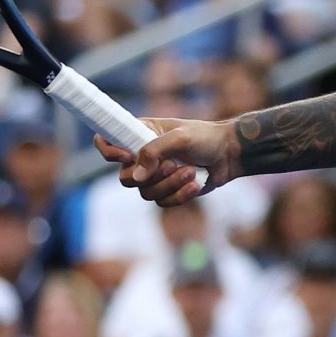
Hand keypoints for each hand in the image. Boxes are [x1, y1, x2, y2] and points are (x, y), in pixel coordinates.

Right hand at [97, 117, 236, 206]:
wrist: (229, 155)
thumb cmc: (205, 138)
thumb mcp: (180, 138)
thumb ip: (154, 151)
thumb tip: (136, 176)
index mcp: (139, 134)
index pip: (106, 141)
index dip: (109, 151)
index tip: (127, 156)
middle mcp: (142, 156)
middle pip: (125, 177)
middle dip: (151, 176)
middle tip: (172, 164)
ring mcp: (154, 175)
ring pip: (146, 192)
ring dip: (170, 185)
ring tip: (191, 171)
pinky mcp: (168, 191)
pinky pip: (163, 202)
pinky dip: (180, 195)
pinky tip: (196, 183)